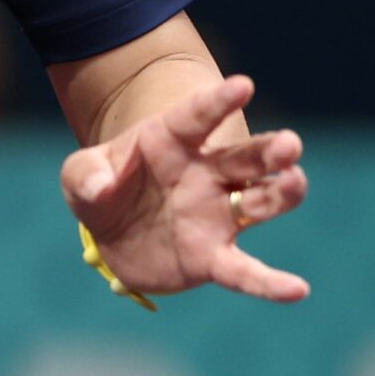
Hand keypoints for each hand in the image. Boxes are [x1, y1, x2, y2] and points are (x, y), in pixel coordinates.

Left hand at [59, 74, 309, 302]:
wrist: (109, 235)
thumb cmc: (100, 188)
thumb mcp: (78, 175)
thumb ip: (85, 175)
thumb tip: (101, 189)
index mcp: (173, 142)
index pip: (197, 117)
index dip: (218, 102)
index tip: (243, 85)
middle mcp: (206, 174)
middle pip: (246, 157)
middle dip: (269, 150)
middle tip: (290, 144)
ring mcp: (215, 215)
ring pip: (259, 202)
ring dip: (281, 194)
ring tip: (294, 182)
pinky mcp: (212, 257)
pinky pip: (244, 271)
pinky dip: (269, 282)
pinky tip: (297, 291)